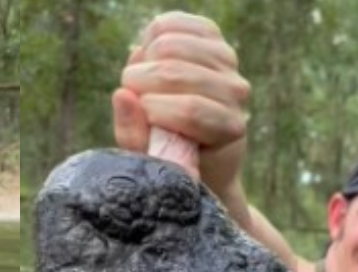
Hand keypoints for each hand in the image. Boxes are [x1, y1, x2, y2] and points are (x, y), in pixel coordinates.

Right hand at [112, 12, 248, 193]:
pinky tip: (148, 55)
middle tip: (131, 95)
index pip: (189, 110)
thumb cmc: (173, 158)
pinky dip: (150, 36)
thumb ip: (134, 137)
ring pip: (171, 45)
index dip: (151, 109)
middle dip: (139, 82)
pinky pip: (173, 23)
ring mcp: (227, 61)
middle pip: (176, 73)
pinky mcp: (213, 37)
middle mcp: (235, 91)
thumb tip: (122, 95)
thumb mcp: (150, 162)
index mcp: (228, 128)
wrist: (199, 141)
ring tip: (141, 79)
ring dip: (143, 61)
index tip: (138, 114)